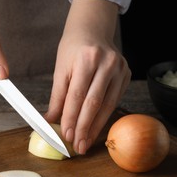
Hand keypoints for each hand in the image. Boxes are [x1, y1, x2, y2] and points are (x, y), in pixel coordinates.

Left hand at [45, 0, 130, 153]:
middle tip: (77, 146)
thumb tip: (50, 120)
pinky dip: (104, 117)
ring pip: (107, 105)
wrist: (93, 30)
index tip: (65, 135)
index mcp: (87, 59)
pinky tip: (95, 128)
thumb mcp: (61, 69)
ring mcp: (120, 69)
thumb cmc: (73, 48)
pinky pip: (114, 101)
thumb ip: (57, 96)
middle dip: (84, 127)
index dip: (71, 117)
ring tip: (86, 142)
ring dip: (95, 127)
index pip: (77, 95)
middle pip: (94, 103)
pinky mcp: (126, 75)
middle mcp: (107, 63)